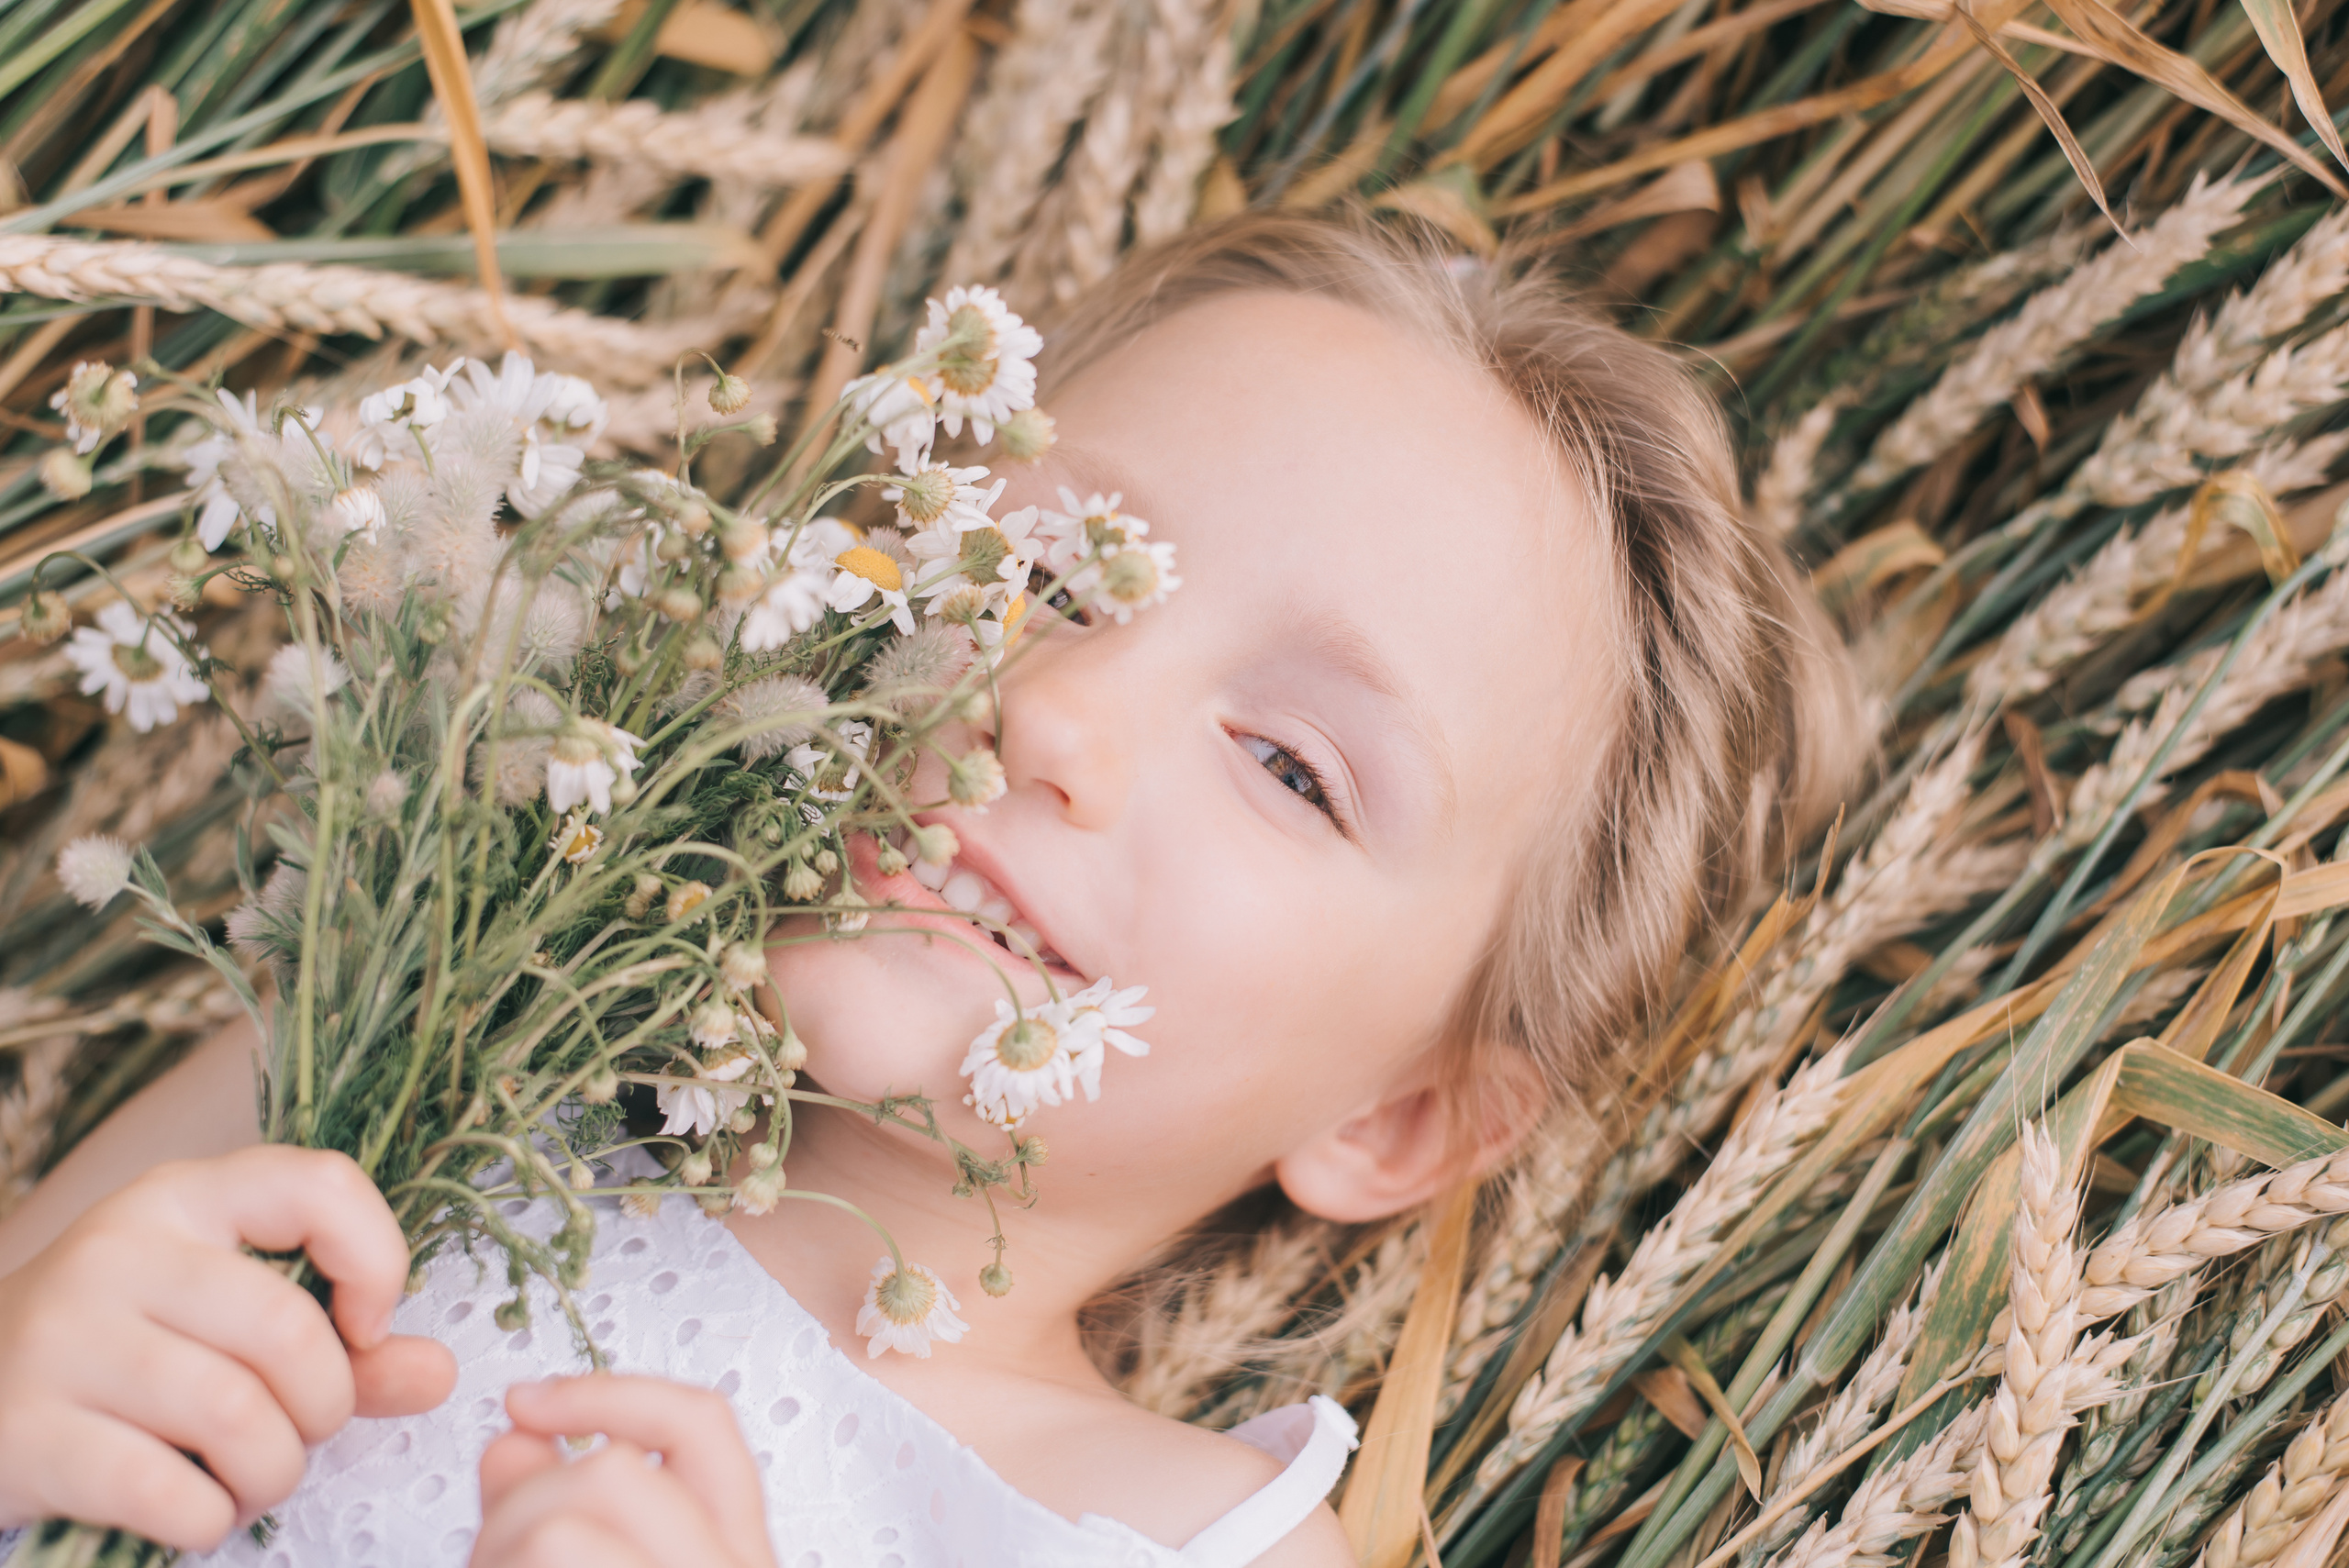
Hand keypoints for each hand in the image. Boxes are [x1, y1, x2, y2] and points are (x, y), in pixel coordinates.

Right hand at [0, 1144, 456, 1548]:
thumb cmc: (129, 1353)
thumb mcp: (229, 1319)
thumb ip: (344, 1345)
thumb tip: (438, 1373)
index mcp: (186, 1199)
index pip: (319, 1185)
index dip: (376, 1260)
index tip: (366, 1327)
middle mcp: (121, 1251)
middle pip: (288, 1329)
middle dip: (325, 1406)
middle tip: (301, 1431)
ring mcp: (64, 1338)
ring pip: (235, 1414)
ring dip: (273, 1470)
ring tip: (254, 1478)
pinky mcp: (27, 1432)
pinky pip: (166, 1489)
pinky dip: (209, 1517)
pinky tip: (201, 1510)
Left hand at [471, 1375, 776, 1567]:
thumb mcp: (581, 1560)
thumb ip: (554, 1507)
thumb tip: (512, 1443)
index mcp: (734, 1554)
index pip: (701, 1425)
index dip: (610, 1394)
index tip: (525, 1398)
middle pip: (614, 1471)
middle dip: (523, 1501)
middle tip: (496, 1551)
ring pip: (561, 1527)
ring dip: (500, 1548)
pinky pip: (548, 1552)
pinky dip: (495, 1565)